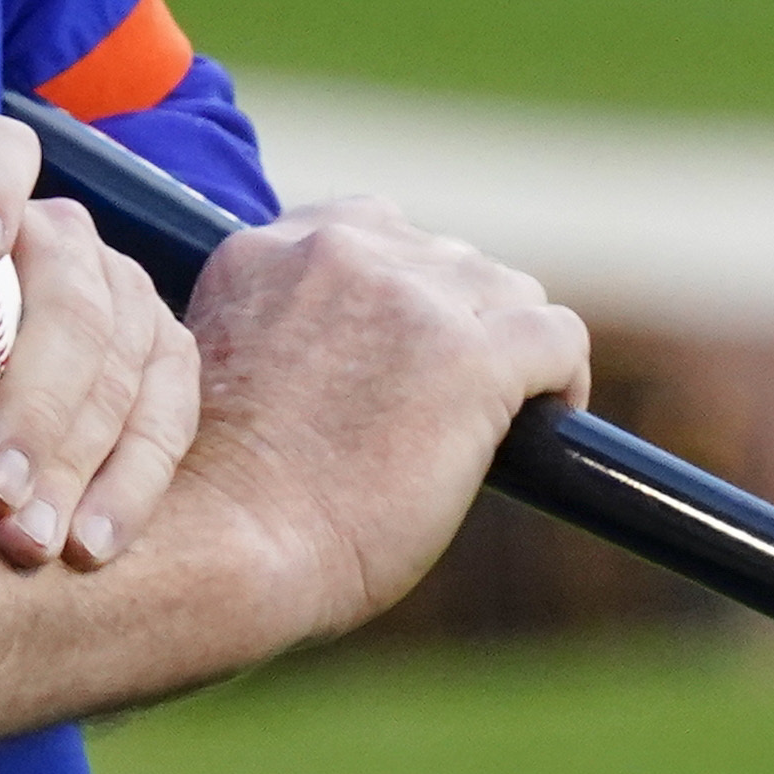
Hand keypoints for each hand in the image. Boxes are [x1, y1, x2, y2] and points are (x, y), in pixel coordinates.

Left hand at [0, 114, 201, 573]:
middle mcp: (61, 231)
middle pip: (71, 287)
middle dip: (37, 392)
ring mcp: (124, 290)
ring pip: (126, 361)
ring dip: (79, 461)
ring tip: (26, 542)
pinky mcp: (165, 356)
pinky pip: (168, 417)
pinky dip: (131, 485)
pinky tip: (89, 549)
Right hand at [166, 194, 589, 645]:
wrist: (225, 543)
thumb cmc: (213, 498)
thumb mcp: (223, 373)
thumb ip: (279, 335)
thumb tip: (348, 367)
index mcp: (262, 252)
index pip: (361, 230)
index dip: (394, 291)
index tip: (398, 347)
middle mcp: (336, 253)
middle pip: (440, 256)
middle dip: (451, 318)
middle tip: (447, 394)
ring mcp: (410, 298)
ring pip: (506, 288)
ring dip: (507, 341)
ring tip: (507, 406)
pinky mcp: (473, 357)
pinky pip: (555, 335)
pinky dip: (561, 376)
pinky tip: (549, 417)